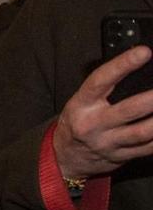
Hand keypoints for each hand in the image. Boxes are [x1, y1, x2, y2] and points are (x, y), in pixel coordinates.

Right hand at [52, 44, 152, 180]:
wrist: (65, 157)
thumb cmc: (80, 121)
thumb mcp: (82, 102)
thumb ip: (106, 88)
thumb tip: (139, 67)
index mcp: (82, 105)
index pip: (101, 81)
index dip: (123, 65)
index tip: (144, 52)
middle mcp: (93, 124)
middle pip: (128, 110)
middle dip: (151, 99)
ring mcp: (107, 143)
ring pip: (142, 132)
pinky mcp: (120, 156)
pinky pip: (147, 148)